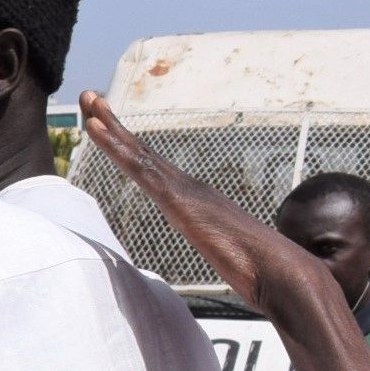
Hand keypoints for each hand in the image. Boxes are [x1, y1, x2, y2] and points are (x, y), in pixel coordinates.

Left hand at [76, 93, 334, 320]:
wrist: (281, 273)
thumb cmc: (260, 272)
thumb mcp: (228, 260)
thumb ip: (223, 254)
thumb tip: (230, 267)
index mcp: (195, 200)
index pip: (153, 168)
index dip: (128, 146)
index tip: (105, 126)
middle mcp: (189, 186)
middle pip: (141, 151)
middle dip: (112, 123)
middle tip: (89, 97)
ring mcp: (184, 190)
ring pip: (137, 152)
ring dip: (108, 125)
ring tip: (88, 99)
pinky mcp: (178, 200)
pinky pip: (139, 168)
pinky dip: (115, 147)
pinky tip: (95, 131)